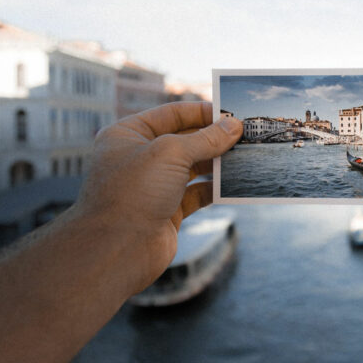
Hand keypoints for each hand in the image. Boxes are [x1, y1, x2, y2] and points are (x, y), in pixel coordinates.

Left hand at [74, 102, 241, 292]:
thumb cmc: (132, 194)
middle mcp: (139, 158)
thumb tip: (233, 125)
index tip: (230, 113)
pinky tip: (234, 183)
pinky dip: (215, 188)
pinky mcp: (166, 211)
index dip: (201, 112)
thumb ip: (205, 139)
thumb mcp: (171, 154)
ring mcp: (153, 186)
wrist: (117, 251)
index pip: (171, 114)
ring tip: (245, 155)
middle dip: (213, 138)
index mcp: (128, 135)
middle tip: (244, 134)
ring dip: (218, 162)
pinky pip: (196, 193)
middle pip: (184, 140)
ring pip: (192, 167)